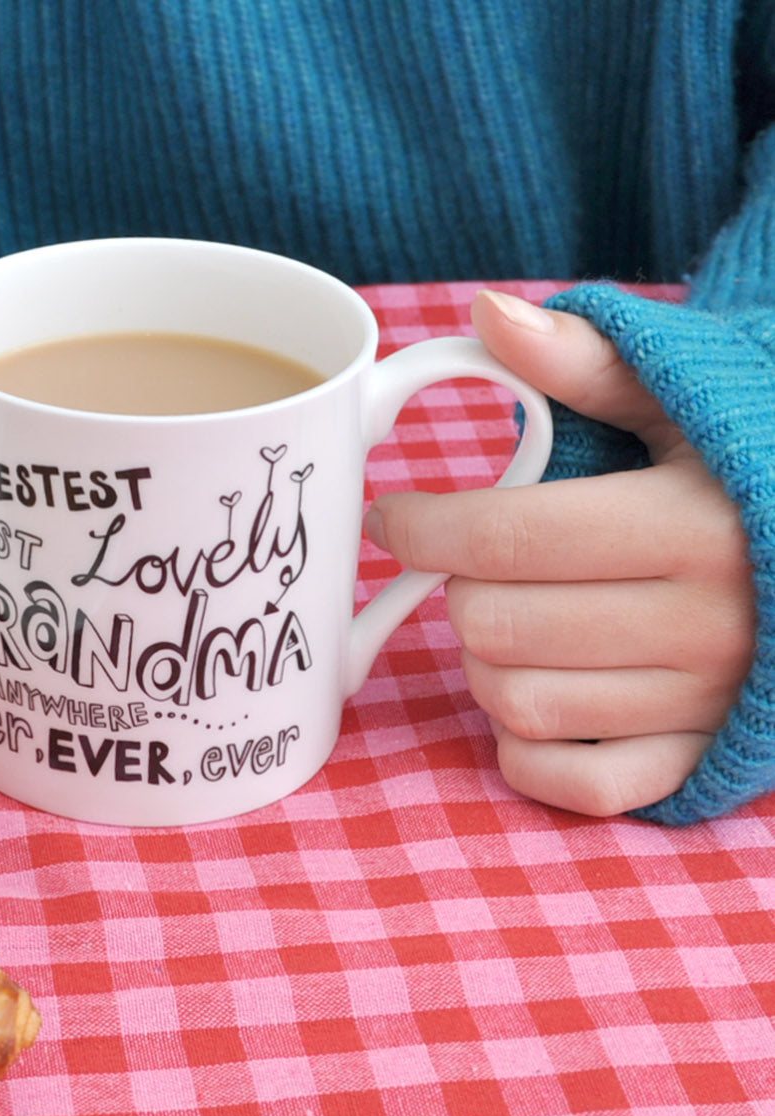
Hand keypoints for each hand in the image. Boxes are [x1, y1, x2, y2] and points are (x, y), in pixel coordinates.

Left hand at [362, 290, 754, 816]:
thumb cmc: (748, 467)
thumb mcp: (683, 401)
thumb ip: (585, 364)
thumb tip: (487, 315)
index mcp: (696, 525)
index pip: (508, 537)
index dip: (424, 526)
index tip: (393, 516)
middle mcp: (708, 626)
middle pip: (495, 625)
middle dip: (459, 590)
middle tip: (475, 567)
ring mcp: (705, 705)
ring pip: (518, 703)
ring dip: (484, 663)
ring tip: (511, 622)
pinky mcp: (698, 762)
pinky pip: (578, 784)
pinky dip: (530, 748)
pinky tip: (537, 693)